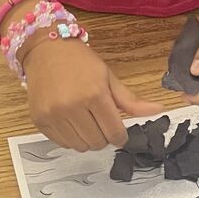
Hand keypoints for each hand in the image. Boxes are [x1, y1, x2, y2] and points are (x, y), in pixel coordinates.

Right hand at [22, 37, 161, 150]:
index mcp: (94, 94)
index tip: (119, 132)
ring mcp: (53, 115)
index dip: (121, 136)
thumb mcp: (109, 77)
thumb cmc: (80, 62)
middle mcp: (72, 107)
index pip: (115, 132)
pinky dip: (71, 138)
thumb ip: (132, 100)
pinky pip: (62, 143)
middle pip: (98, 143)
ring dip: (87, 139)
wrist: (46, 51)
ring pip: (80, 146)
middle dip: (105, 137)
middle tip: (102, 122)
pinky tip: (72, 121)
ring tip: (87, 121)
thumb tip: (159, 110)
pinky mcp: (39, 120)